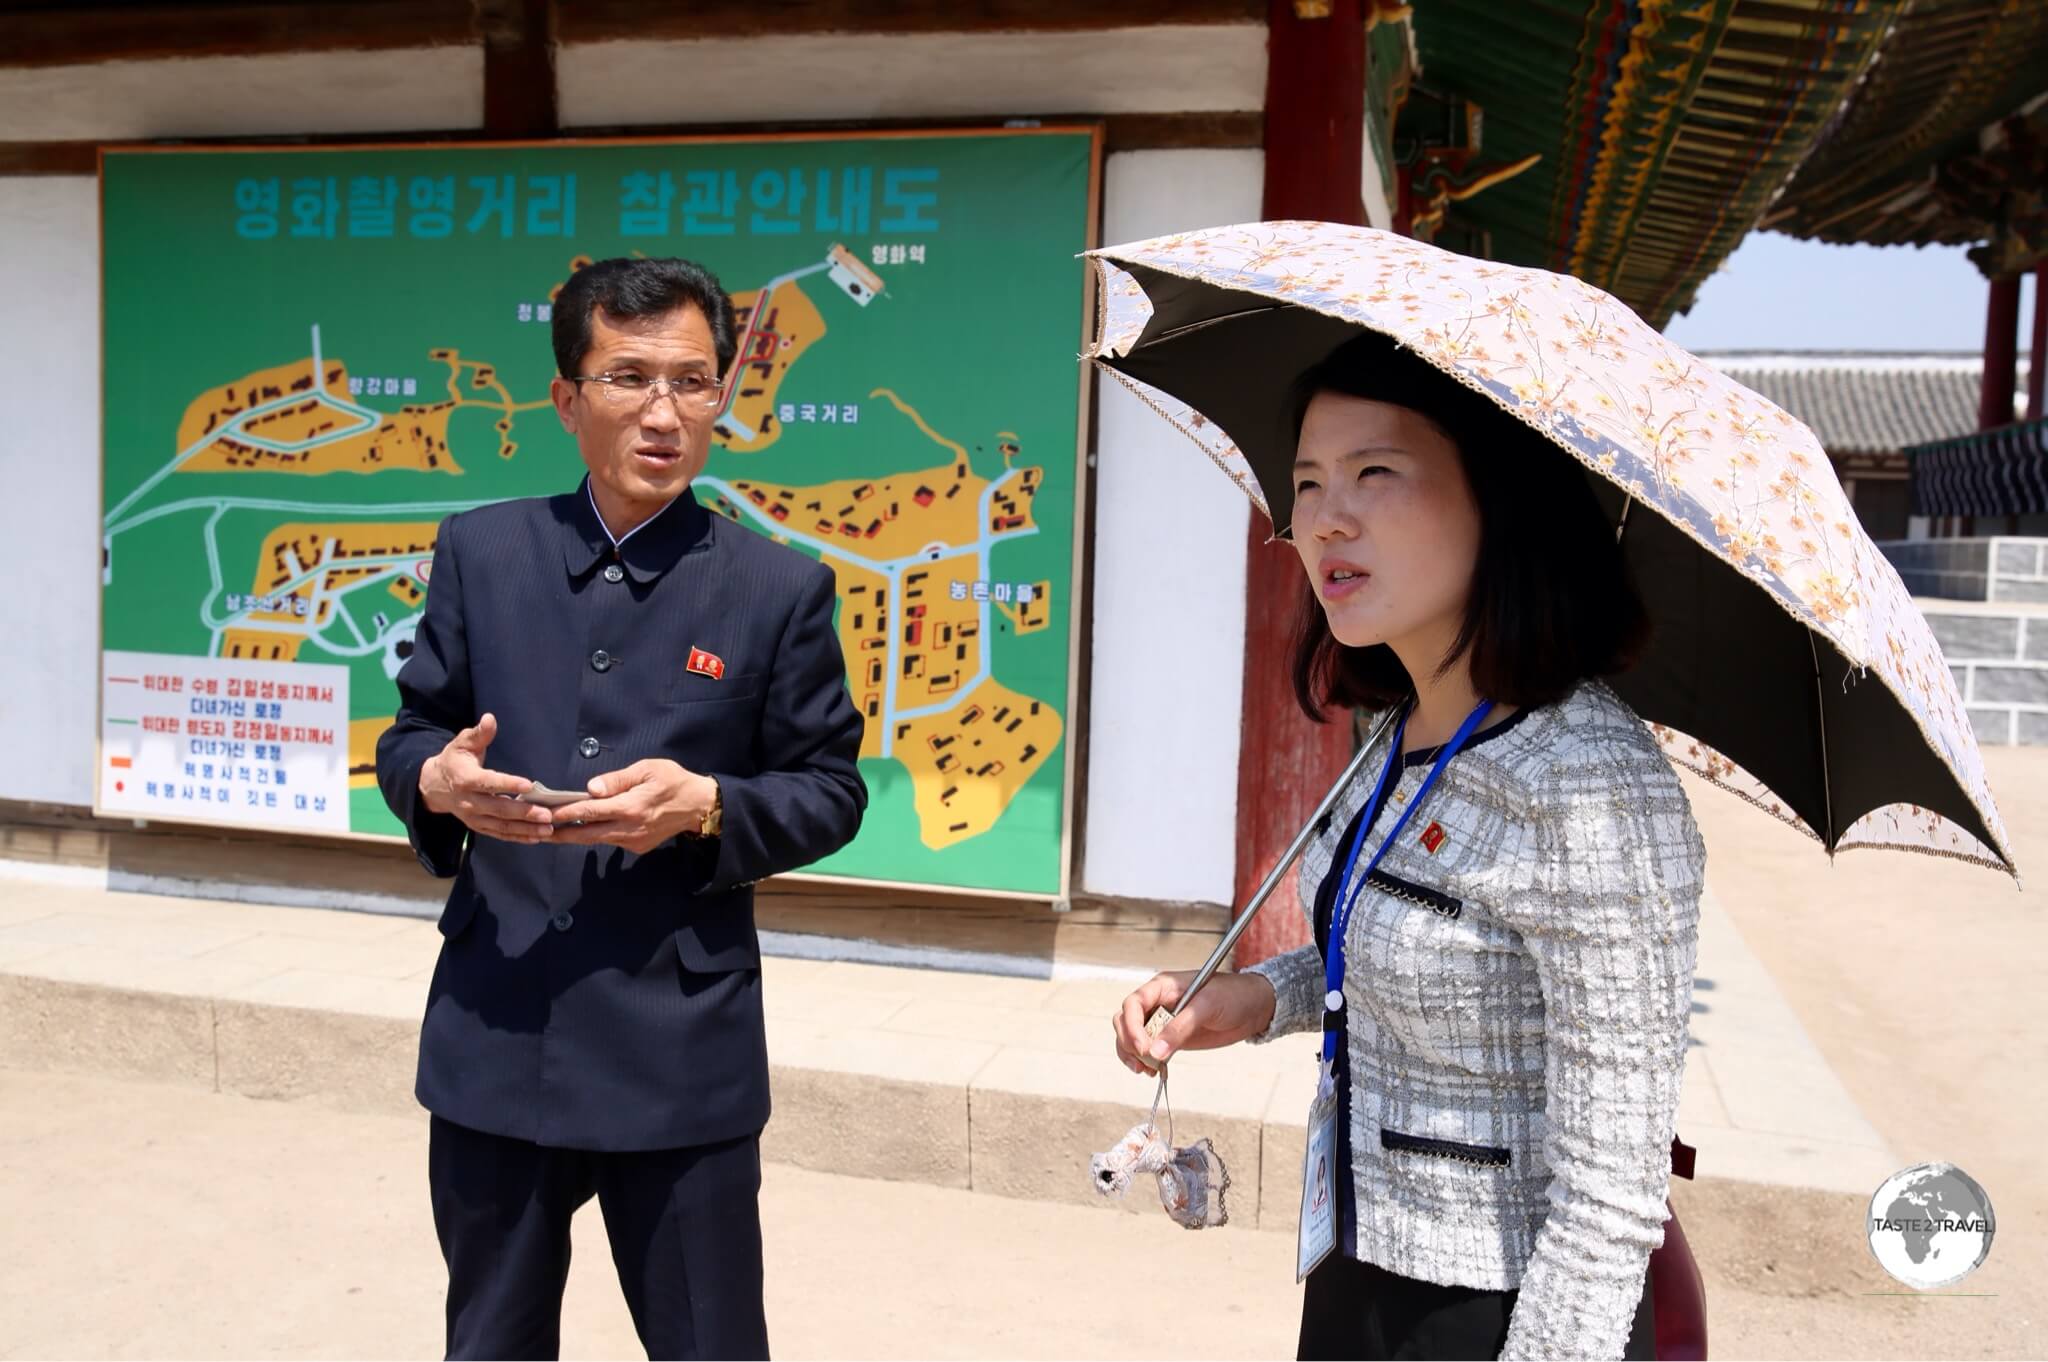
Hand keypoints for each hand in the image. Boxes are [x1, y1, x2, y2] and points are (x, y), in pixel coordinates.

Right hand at [417, 713, 550, 844]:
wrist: (433, 786)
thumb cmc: (454, 760)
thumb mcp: (462, 743)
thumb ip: (479, 733)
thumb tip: (489, 718)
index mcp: (466, 779)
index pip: (489, 782)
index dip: (508, 784)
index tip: (529, 784)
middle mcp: (469, 801)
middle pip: (498, 809)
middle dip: (524, 812)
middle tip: (547, 814)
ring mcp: (473, 817)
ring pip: (501, 826)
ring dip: (525, 829)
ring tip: (548, 828)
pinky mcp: (478, 826)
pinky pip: (499, 834)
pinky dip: (518, 837)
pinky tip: (536, 837)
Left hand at [548, 760, 717, 855]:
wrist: (700, 806)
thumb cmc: (674, 781)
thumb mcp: (648, 769)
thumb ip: (618, 780)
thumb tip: (591, 788)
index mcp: (630, 807)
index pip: (590, 811)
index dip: (567, 813)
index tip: (547, 813)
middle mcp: (629, 828)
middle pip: (587, 834)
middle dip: (561, 834)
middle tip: (538, 832)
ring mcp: (633, 841)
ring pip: (597, 840)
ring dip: (575, 836)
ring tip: (553, 831)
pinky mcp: (638, 847)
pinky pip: (611, 841)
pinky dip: (596, 835)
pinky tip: (585, 828)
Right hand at [1111, 969, 1277, 1075]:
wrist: (1254, 1007)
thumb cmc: (1234, 995)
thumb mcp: (1207, 1007)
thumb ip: (1180, 1028)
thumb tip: (1156, 1051)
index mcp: (1163, 986)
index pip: (1134, 1003)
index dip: (1132, 1026)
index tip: (1143, 1047)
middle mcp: (1158, 1002)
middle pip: (1126, 1021)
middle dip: (1129, 1042)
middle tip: (1145, 1061)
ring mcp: (1163, 1021)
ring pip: (1132, 1037)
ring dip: (1132, 1054)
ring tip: (1146, 1070)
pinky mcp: (1172, 1038)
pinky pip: (1149, 1049)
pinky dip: (1145, 1061)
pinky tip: (1153, 1071)